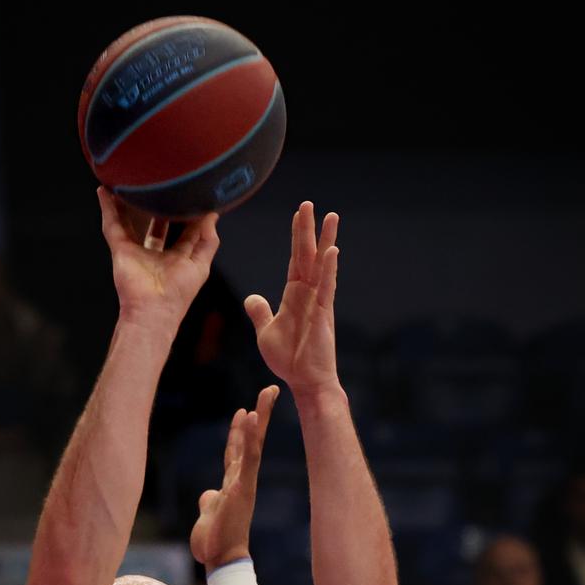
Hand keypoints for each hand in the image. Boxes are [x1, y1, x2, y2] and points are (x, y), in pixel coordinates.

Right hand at [98, 187, 218, 333]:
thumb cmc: (178, 294)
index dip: (188, 211)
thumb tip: (213, 215)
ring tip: (130, 180)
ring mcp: (136, 250)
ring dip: (130, 202)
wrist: (153, 311)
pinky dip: (107, 208)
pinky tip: (104, 190)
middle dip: (159, 203)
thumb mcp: (201, 265)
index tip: (192, 190)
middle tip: (163, 181)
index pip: (184, 229)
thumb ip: (207, 241)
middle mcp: (156, 252)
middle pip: (157, 222)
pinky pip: (112, 224)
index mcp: (177, 256)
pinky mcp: (120, 250)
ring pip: (132, 220)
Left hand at [190, 386, 277, 570]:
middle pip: (252, 440)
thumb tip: (208, 494)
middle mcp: (242, 479)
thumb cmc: (215, 541)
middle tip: (270, 390)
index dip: (240, 429)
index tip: (245, 409)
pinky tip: (251, 416)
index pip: (238, 450)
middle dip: (261, 414)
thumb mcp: (209, 513)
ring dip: (260, 418)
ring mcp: (244, 482)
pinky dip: (250, 436)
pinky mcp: (243, 487)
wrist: (221, 559)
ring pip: (254, 444)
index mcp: (234, 483)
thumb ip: (210, 500)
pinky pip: (249, 457)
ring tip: (267, 394)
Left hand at [244, 201, 339, 395]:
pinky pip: (327, 287)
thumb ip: (260, 313)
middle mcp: (308, 294)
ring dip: (325, 240)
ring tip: (331, 216)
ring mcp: (318, 302)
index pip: (295, 260)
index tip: (299, 215)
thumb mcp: (266, 332)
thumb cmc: (289, 359)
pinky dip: (329, 269)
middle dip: (308, 229)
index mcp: (294, 295)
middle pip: (308, 255)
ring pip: (322, 265)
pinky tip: (332, 250)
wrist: (304, 381)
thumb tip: (252, 298)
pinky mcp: (324, 314)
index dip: (296, 237)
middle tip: (309, 204)